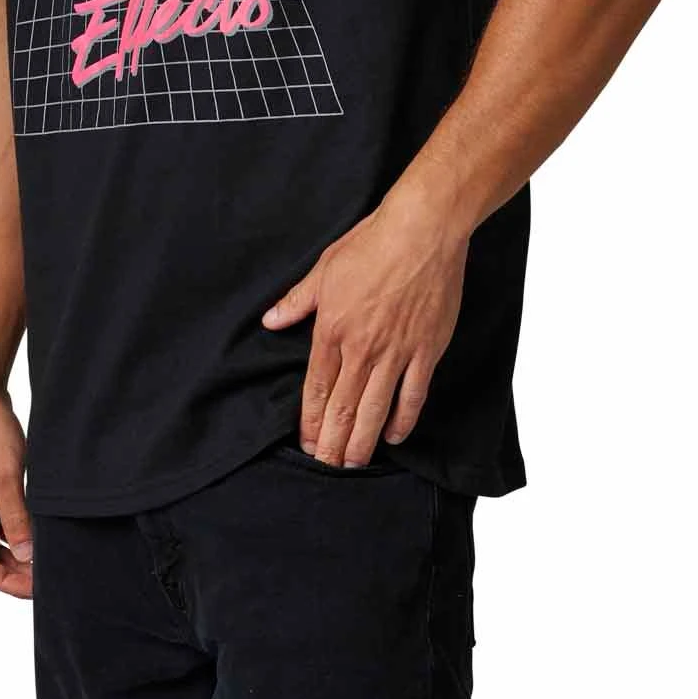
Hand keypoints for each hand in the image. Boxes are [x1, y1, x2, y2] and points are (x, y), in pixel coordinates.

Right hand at [0, 386, 32, 597]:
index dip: (7, 581)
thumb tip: (28, 557)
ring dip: (17, 550)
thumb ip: (16, 519)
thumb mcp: (7, 476)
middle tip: (47, 575)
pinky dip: (17, 529)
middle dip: (14, 569)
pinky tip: (38, 530)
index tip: (37, 588)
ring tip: (46, 557)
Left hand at [260, 188, 468, 465]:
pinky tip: (394, 436)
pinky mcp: (426, 351)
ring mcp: (397, 352)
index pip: (317, 389)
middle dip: (333, 443)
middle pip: (343, 407)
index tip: (308, 443)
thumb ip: (297, 301)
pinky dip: (403, 420)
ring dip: (362, 441)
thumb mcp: (324, 269)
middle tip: (327, 467)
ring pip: (375, 410)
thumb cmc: (372, 243)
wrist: (422, 231)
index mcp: (333, 329)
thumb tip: (271, 321)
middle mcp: (362, 348)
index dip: (311, 422)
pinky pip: (413, 396)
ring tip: (354, 464)